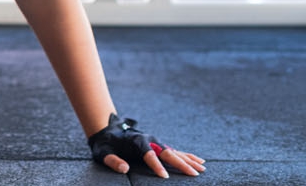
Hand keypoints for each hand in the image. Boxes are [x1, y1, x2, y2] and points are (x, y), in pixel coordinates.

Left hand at [87, 114, 204, 177]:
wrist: (107, 128)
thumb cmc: (105, 143)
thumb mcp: (103, 152)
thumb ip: (112, 160)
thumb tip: (124, 169)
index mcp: (137, 141)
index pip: (149, 155)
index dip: (156, 166)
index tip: (164, 177)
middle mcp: (150, 140)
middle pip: (167, 153)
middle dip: (181, 164)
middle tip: (194, 174)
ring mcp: (156, 142)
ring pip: (175, 152)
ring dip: (189, 160)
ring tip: (202, 168)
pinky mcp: (158, 146)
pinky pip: (176, 152)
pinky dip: (188, 156)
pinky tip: (199, 161)